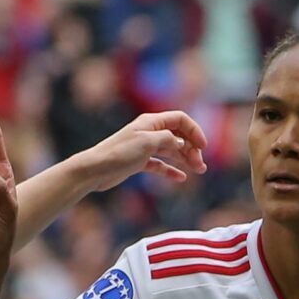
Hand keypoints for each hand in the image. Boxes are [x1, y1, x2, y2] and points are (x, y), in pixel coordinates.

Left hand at [84, 109, 208, 187]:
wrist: (94, 170)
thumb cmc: (119, 154)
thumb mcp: (148, 143)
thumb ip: (168, 140)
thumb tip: (181, 144)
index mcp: (151, 122)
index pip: (180, 120)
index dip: (194, 131)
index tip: (203, 147)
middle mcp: (149, 132)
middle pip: (178, 136)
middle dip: (192, 149)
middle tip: (201, 166)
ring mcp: (144, 147)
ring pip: (171, 151)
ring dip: (185, 159)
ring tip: (198, 170)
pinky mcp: (138, 162)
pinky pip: (160, 164)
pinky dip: (171, 170)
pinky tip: (181, 178)